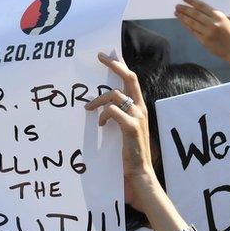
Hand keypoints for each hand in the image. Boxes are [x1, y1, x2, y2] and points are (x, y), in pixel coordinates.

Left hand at [85, 53, 157, 210]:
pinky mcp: (131, 127)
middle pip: (129, 78)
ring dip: (98, 100)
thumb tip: (99, 108)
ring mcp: (137, 117)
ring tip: (88, 109)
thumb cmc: (129, 155)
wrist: (140, 174)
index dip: (121, 66)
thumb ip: (116, 117)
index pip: (132, 81)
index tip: (108, 56)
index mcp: (139, 108)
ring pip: (115, 95)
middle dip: (115, 65)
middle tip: (100, 57)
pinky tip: (100, 125)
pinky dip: (103, 115)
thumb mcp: (123, 131)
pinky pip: (113, 111)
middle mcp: (141, 109)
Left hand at [175, 0, 229, 57]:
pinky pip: (193, 31)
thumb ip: (211, 14)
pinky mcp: (204, 41)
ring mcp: (208, 33)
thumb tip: (195, 7)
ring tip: (176, 13)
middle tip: (177, 6)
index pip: (202, 6)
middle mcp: (213, 24)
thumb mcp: (223, 20)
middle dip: (185, 9)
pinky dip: (186, 26)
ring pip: (192, 23)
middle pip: (195, 14)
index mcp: (218, 16)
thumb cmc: (227, 31)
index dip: (192, 1)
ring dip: (183, 17)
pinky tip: (182, 21)